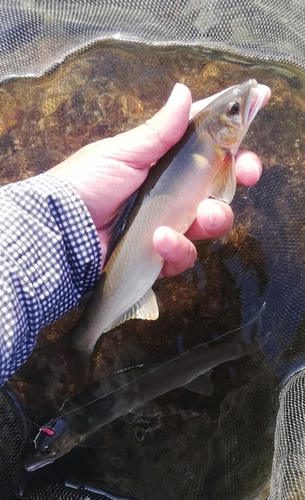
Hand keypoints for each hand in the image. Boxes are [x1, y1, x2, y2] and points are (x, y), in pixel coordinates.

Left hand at [48, 83, 262, 277]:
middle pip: (217, 187)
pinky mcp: (158, 256)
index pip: (205, 149)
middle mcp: (169, 195)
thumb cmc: (85, 183)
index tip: (253, 122)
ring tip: (203, 216)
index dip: (231, 140)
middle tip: (246, 172)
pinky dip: (176, 248)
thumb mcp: (123, 153)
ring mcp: (166, 226)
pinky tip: (160, 239)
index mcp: (162, 165)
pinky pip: (183, 255)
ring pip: (209, 223)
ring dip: (213, 217)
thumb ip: (159, 131)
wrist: (60, 230)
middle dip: (237, 178)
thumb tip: (183, 92)